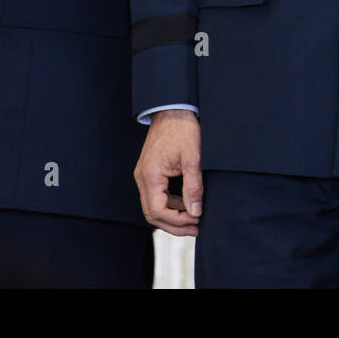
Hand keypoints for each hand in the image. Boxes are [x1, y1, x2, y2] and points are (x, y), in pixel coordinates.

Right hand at [133, 109, 202, 235]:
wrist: (173, 110)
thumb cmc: (182, 130)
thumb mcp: (193, 158)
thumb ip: (193, 187)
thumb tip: (195, 212)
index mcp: (150, 175)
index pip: (157, 211)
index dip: (177, 221)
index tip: (196, 221)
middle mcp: (142, 177)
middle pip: (152, 213)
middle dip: (174, 224)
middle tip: (195, 228)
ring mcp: (144, 175)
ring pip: (153, 206)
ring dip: (172, 216)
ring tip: (194, 219)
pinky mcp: (149, 172)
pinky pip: (156, 195)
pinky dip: (170, 204)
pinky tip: (186, 204)